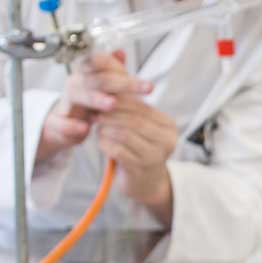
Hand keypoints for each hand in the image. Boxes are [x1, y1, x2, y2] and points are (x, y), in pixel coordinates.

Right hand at [38, 52, 153, 164]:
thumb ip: (113, 70)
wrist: (61, 125)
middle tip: (144, 88)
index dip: (118, 64)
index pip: (101, 62)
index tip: (138, 70)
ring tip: (112, 104)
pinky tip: (84, 128)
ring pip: (78, 95)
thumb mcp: (103, 86)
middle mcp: (76, 83)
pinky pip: (62, 122)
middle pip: (98, 78)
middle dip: (122, 83)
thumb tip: (121, 52)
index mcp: (88, 72)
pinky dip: (72, 125)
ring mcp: (66, 102)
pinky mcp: (57, 123)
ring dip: (96, 99)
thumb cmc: (87, 102)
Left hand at [96, 95, 178, 220]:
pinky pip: (117, 150)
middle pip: (133, 120)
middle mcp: (167, 140)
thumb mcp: (141, 126)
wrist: (147, 182)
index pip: (141, 107)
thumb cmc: (140, 148)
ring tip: (97, 127)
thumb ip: (131, 107)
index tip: (101, 97)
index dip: (119, 101)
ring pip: (123, 134)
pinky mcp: (140, 169)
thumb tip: (112, 80)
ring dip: (106, 129)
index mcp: (168, 126)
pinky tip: (101, 142)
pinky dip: (105, 143)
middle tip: (93, 112)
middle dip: (110, 114)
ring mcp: (155, 156)